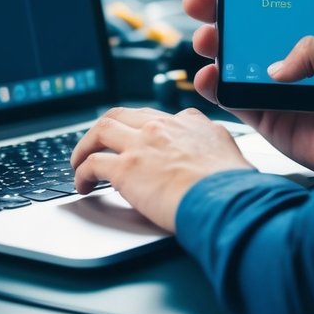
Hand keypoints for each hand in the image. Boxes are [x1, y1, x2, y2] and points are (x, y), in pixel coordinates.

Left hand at [70, 106, 253, 231]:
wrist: (226, 199)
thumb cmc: (233, 186)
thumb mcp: (230, 153)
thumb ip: (215, 148)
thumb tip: (216, 157)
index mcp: (188, 122)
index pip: (157, 117)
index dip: (142, 128)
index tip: (138, 140)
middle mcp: (162, 126)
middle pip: (122, 115)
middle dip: (105, 128)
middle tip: (97, 142)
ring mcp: (141, 144)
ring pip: (101, 130)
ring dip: (85, 145)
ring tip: (79, 161)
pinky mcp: (125, 168)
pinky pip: (92, 164)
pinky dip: (81, 173)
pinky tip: (82, 185)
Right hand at [181, 0, 313, 175]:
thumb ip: (312, 48)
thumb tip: (275, 67)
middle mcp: (304, 53)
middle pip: (254, 18)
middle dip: (222, 0)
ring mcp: (282, 84)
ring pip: (236, 55)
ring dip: (213, 40)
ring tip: (204, 36)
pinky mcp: (269, 115)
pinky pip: (232, 96)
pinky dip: (214, 86)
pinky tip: (207, 76)